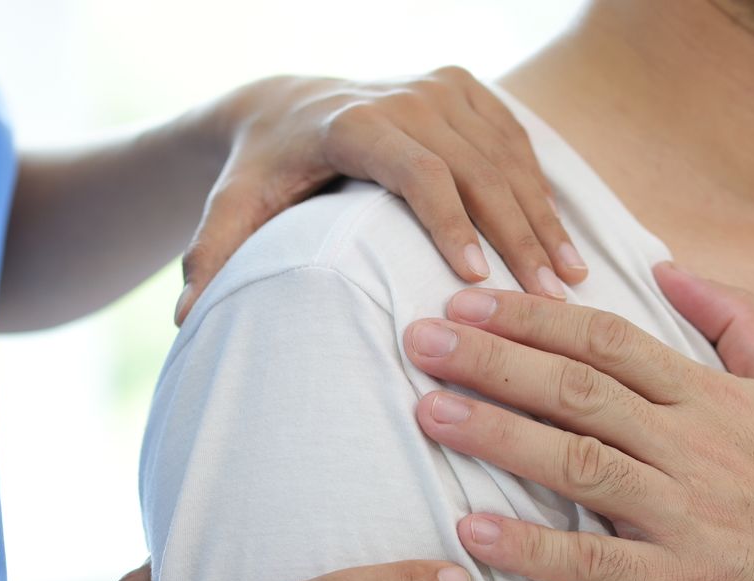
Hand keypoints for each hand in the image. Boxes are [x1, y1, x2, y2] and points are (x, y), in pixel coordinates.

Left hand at [177, 69, 586, 323]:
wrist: (285, 103)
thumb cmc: (262, 169)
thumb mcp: (231, 207)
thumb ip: (212, 256)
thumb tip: (184, 319)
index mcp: (355, 123)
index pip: (419, 173)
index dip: (451, 225)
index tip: (476, 282)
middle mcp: (405, 95)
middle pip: (476, 170)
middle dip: (515, 237)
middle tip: (545, 302)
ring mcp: (442, 88)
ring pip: (506, 158)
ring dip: (541, 221)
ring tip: (569, 283)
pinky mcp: (467, 90)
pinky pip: (517, 144)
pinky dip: (543, 195)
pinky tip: (566, 246)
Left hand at [400, 263, 753, 580]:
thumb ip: (738, 324)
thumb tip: (672, 266)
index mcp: (714, 397)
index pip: (607, 340)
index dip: (532, 316)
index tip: (467, 301)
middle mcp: (696, 446)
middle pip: (578, 389)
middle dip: (493, 358)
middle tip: (418, 339)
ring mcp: (691, 516)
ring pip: (579, 464)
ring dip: (497, 435)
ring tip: (428, 412)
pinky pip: (598, 564)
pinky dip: (533, 548)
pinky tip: (474, 532)